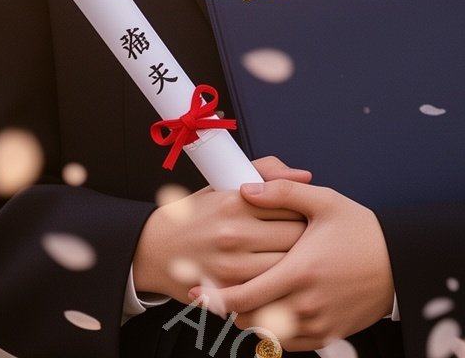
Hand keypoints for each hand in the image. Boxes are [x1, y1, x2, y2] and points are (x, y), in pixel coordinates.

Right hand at [131, 155, 312, 304]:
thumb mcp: (222, 184)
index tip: (306, 214)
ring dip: (299, 264)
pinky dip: (280, 285)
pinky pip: (269, 290)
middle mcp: (234, 233)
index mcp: (235, 202)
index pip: (292, 204)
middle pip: (297, 237)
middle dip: (309, 238)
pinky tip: (281, 279)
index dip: (305, 210)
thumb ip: (265, 172)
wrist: (154, 249)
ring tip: (299, 259)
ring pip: (288, 266)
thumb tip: (305, 176)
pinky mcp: (229, 291)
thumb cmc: (195, 216)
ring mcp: (231, 265)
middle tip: (310, 239)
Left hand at [185, 179, 395, 351]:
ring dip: (250, 318)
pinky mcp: (328, 334)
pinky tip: (270, 311)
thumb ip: (284, 192)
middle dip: (228, 309)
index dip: (214, 299)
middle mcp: (305, 303)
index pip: (243, 297)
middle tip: (216, 294)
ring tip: (243, 300)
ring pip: (267, 332)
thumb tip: (247, 188)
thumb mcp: (326, 203)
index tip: (197, 293)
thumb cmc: (362, 232)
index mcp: (299, 271)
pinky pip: (289, 342)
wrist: (399, 264)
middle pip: (248, 319)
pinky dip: (274, 330)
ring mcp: (317, 323)